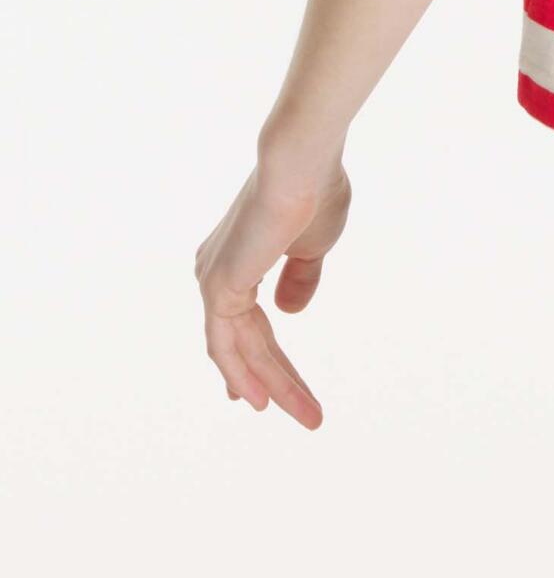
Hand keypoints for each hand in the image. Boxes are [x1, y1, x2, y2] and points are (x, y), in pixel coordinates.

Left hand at [194, 151, 350, 427]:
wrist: (302, 162)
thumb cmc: (315, 189)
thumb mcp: (314, 244)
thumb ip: (301, 278)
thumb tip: (289, 313)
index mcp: (238, 257)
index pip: (246, 322)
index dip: (259, 359)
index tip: (263, 396)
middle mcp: (217, 271)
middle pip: (247, 341)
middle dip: (277, 379)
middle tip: (306, 413)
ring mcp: (214, 281)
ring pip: (242, 350)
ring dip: (274, 384)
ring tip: (308, 415)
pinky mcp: (219, 288)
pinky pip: (229, 346)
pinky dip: (244, 375)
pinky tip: (262, 400)